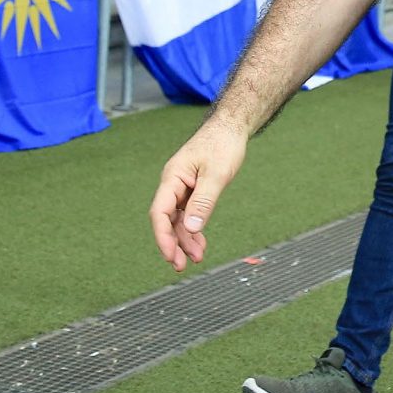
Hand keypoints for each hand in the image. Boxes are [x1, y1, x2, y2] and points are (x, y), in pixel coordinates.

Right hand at [149, 119, 247, 270]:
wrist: (232, 127)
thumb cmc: (223, 144)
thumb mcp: (217, 174)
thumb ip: (204, 201)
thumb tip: (191, 228)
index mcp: (172, 177)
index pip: (160, 212)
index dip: (162, 236)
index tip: (170, 255)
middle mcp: (173, 184)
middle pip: (167, 219)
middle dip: (173, 243)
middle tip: (182, 265)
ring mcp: (182, 187)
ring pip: (178, 219)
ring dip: (186, 239)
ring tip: (196, 258)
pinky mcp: (193, 189)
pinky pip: (188, 213)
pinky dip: (194, 228)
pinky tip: (199, 243)